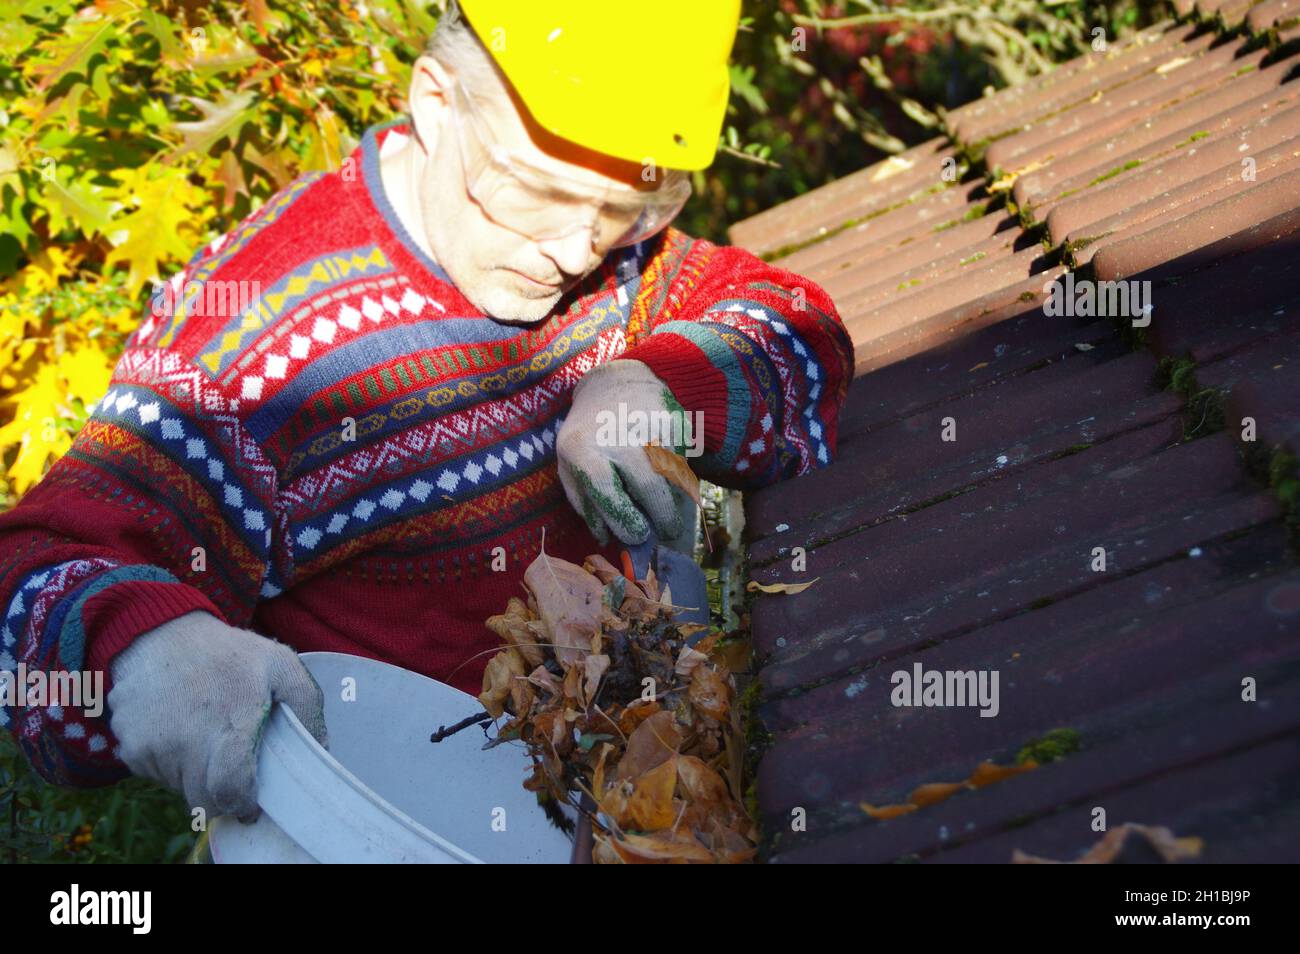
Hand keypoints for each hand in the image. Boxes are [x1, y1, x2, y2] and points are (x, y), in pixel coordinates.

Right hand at [107, 611, 327, 821]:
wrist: (159, 634)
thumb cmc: (227, 652)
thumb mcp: (280, 663)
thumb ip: (307, 704)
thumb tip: (320, 747)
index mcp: (227, 725)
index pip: (228, 791)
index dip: (243, 804)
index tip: (252, 803)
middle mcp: (184, 742)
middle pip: (204, 799)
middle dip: (223, 793)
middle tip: (234, 767)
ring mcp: (152, 747)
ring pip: (180, 787)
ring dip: (196, 775)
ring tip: (207, 735)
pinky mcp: (130, 748)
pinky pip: (156, 773)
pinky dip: (171, 763)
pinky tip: (181, 728)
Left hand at [556, 358, 689, 545]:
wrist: (618, 383)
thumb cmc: (590, 433)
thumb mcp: (571, 463)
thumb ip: (583, 501)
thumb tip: (605, 538)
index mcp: (581, 448)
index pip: (605, 491)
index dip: (623, 520)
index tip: (638, 536)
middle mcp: (615, 435)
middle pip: (648, 486)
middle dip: (662, 518)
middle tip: (665, 532)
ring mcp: (648, 426)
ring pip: (672, 477)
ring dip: (675, 503)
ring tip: (670, 515)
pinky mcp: (674, 421)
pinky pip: (684, 462)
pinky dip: (681, 480)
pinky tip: (672, 483)